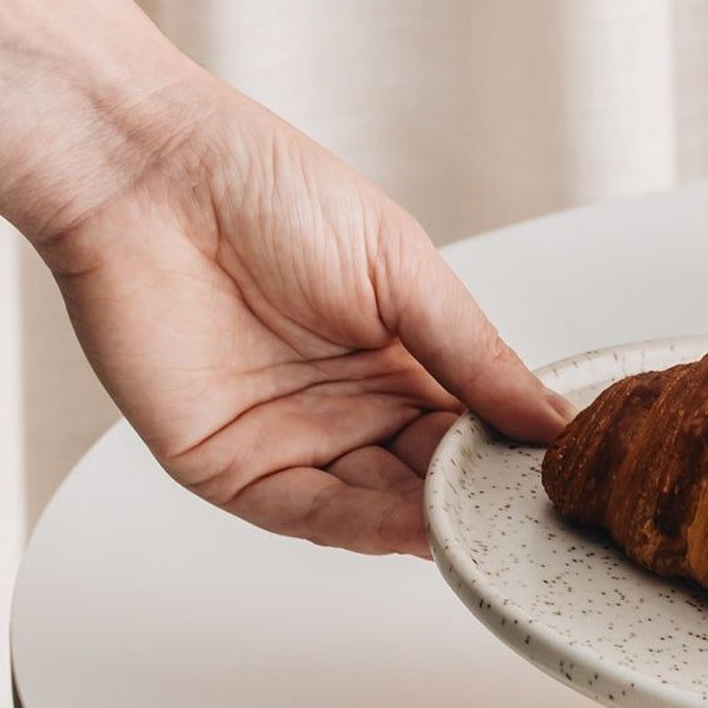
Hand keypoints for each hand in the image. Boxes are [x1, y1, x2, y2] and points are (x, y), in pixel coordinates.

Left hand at [41, 80, 569, 555]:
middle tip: (533, 522)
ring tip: (488, 532)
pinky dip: (365, 528)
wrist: (147, 175)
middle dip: (478, 502)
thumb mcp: (401, 269)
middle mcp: (348, 407)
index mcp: (398, 358)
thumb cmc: (264, 188)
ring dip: (431, 524)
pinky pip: (309, 512)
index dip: (512, 457)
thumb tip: (551, 419)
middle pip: (429, 480)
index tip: (560, 480)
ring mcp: (292, 440)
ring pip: (377, 508)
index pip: (471, 430)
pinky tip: (417, 529)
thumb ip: (474, 353)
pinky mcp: (230, 467)